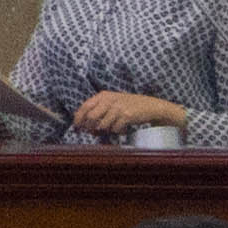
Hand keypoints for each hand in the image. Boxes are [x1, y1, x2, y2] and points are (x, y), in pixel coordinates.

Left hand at [71, 91, 186, 137]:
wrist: (150, 106)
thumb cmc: (128, 106)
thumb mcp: (111, 103)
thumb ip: (96, 110)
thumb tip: (80, 124)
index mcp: (103, 95)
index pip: (84, 107)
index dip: (78, 118)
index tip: (77, 127)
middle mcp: (109, 100)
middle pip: (91, 117)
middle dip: (90, 127)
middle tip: (94, 132)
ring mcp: (118, 107)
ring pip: (102, 125)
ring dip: (106, 130)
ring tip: (113, 128)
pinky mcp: (126, 115)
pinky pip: (114, 129)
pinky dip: (117, 131)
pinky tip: (123, 129)